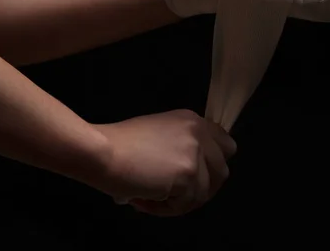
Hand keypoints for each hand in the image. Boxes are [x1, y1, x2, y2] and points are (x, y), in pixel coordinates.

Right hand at [92, 109, 235, 216]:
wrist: (103, 152)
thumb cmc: (120, 143)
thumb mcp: (158, 132)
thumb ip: (181, 144)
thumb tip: (191, 171)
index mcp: (192, 120)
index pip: (226, 145)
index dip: (211, 164)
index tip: (192, 176)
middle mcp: (199, 134)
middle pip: (221, 172)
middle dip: (200, 187)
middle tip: (174, 194)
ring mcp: (195, 154)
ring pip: (203, 193)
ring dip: (178, 201)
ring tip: (149, 197)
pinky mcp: (187, 176)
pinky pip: (184, 205)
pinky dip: (165, 209)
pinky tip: (144, 199)